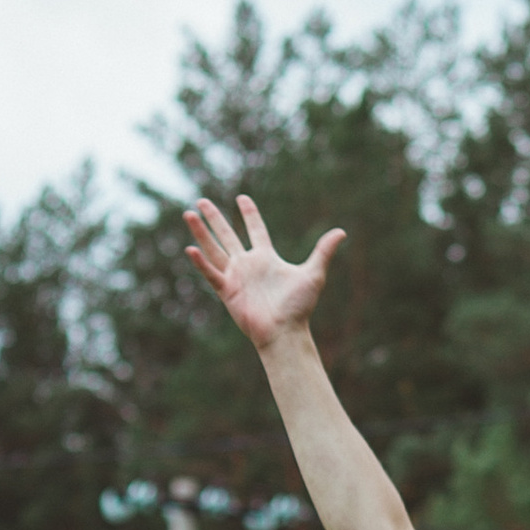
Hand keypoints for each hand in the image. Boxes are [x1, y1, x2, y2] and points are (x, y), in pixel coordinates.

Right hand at [184, 193, 343, 352]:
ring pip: (214, 250)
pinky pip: (211, 273)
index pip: (255, 230)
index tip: (241, 198)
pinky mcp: (227, 291)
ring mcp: (235, 277)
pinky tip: (191, 249)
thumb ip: (323, 251)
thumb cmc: (299, 307)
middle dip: (214, 218)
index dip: (249, 214)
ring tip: (188, 214)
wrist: (285, 331)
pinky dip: (201, 263)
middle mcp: (248, 265)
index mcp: (266, 258)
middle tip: (201, 201)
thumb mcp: (313, 274)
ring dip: (201, 233)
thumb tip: (341, 232)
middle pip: (227, 235)